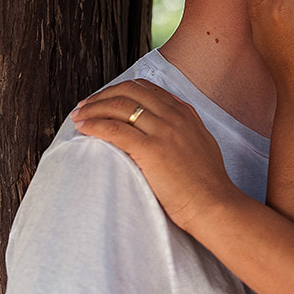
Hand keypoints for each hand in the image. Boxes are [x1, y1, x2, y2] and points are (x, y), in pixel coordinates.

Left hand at [70, 79, 239, 232]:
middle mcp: (174, 116)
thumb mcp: (202, 144)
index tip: (105, 100)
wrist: (214, 204)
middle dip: (103, 95)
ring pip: (119, 106)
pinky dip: (94, 125)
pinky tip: (84, 128)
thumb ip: (186, 127)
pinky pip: (114, 129)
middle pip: (130, 91)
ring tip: (79, 118)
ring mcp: (163, 131)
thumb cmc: (208, 183)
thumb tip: (167, 122)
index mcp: (185, 114)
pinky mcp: (151, 150)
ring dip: (94, 108)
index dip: (120, 91)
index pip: (147, 88)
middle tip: (86, 106)